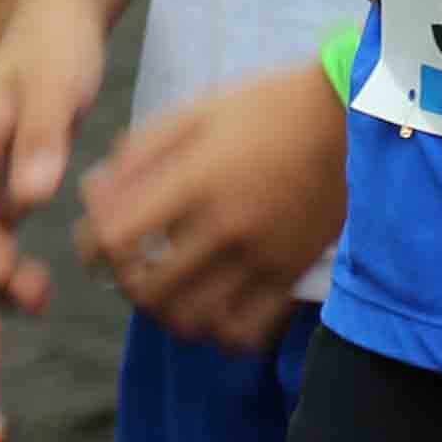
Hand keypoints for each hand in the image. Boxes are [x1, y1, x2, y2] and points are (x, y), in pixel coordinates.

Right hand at [0, 0, 107, 309]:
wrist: (60, 17)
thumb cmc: (58, 46)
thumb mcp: (57, 85)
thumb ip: (43, 138)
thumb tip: (31, 198)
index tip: (11, 272)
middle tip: (33, 299)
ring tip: (38, 299)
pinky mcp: (3, 177)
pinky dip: (7, 259)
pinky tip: (40, 279)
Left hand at [76, 67, 350, 350]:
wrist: (350, 118)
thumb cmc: (265, 109)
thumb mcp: (194, 113)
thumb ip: (139, 154)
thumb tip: (95, 196)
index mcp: (195, 179)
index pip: (116, 237)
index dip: (91, 246)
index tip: (96, 242)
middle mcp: (226, 225)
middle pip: (147, 289)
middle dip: (125, 284)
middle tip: (132, 268)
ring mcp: (261, 257)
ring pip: (191, 321)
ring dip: (165, 314)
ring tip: (168, 291)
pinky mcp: (289, 275)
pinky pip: (243, 333)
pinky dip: (217, 333)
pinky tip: (213, 308)